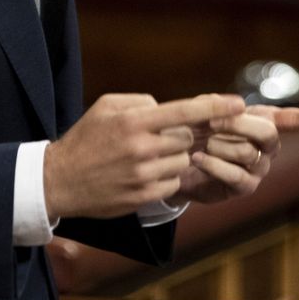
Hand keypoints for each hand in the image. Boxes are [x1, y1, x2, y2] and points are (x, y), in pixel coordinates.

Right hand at [44, 93, 244, 218]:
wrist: (58, 181)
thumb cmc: (85, 139)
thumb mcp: (106, 107)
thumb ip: (140, 102)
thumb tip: (166, 107)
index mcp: (134, 122)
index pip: (184, 111)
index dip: (215, 106)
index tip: (240, 103)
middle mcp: (141, 148)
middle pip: (186, 138)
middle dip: (179, 137)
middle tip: (158, 139)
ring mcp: (143, 175)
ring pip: (182, 161)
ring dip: (172, 158)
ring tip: (145, 158)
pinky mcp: (143, 197)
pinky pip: (172, 183)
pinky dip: (165, 177)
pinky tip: (142, 174)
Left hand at [174, 104, 298, 204]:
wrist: (173, 161)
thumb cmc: (192, 130)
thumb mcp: (202, 110)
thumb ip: (217, 103)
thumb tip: (239, 105)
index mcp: (263, 122)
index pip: (294, 120)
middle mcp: (267, 147)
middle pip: (268, 133)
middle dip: (238, 125)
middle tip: (211, 121)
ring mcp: (259, 169)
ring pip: (247, 153)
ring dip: (219, 146)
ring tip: (202, 144)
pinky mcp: (245, 188)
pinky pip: (236, 175)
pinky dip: (213, 165)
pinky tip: (197, 159)